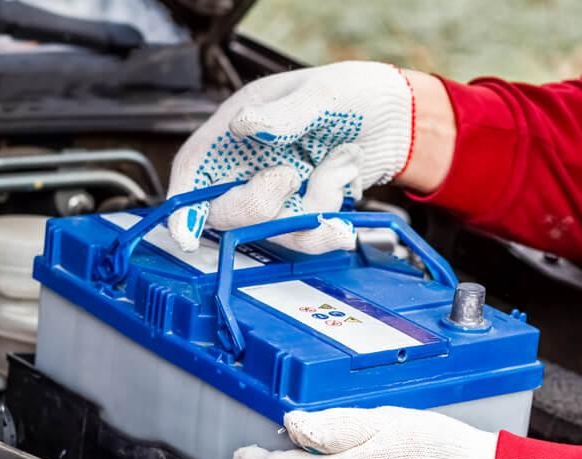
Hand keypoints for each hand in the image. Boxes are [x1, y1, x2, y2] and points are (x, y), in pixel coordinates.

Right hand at [167, 61, 413, 253]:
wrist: (398, 122)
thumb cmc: (354, 95)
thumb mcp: (320, 95)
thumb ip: (283, 115)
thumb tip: (242, 126)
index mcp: (238, 129)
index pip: (195, 170)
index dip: (184, 204)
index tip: (184, 232)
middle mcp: (251, 167)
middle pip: (226, 211)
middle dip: (259, 205)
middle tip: (290, 175)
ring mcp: (278, 196)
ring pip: (272, 231)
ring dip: (313, 207)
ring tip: (340, 165)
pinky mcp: (304, 215)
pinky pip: (305, 239)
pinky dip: (327, 231)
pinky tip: (343, 220)